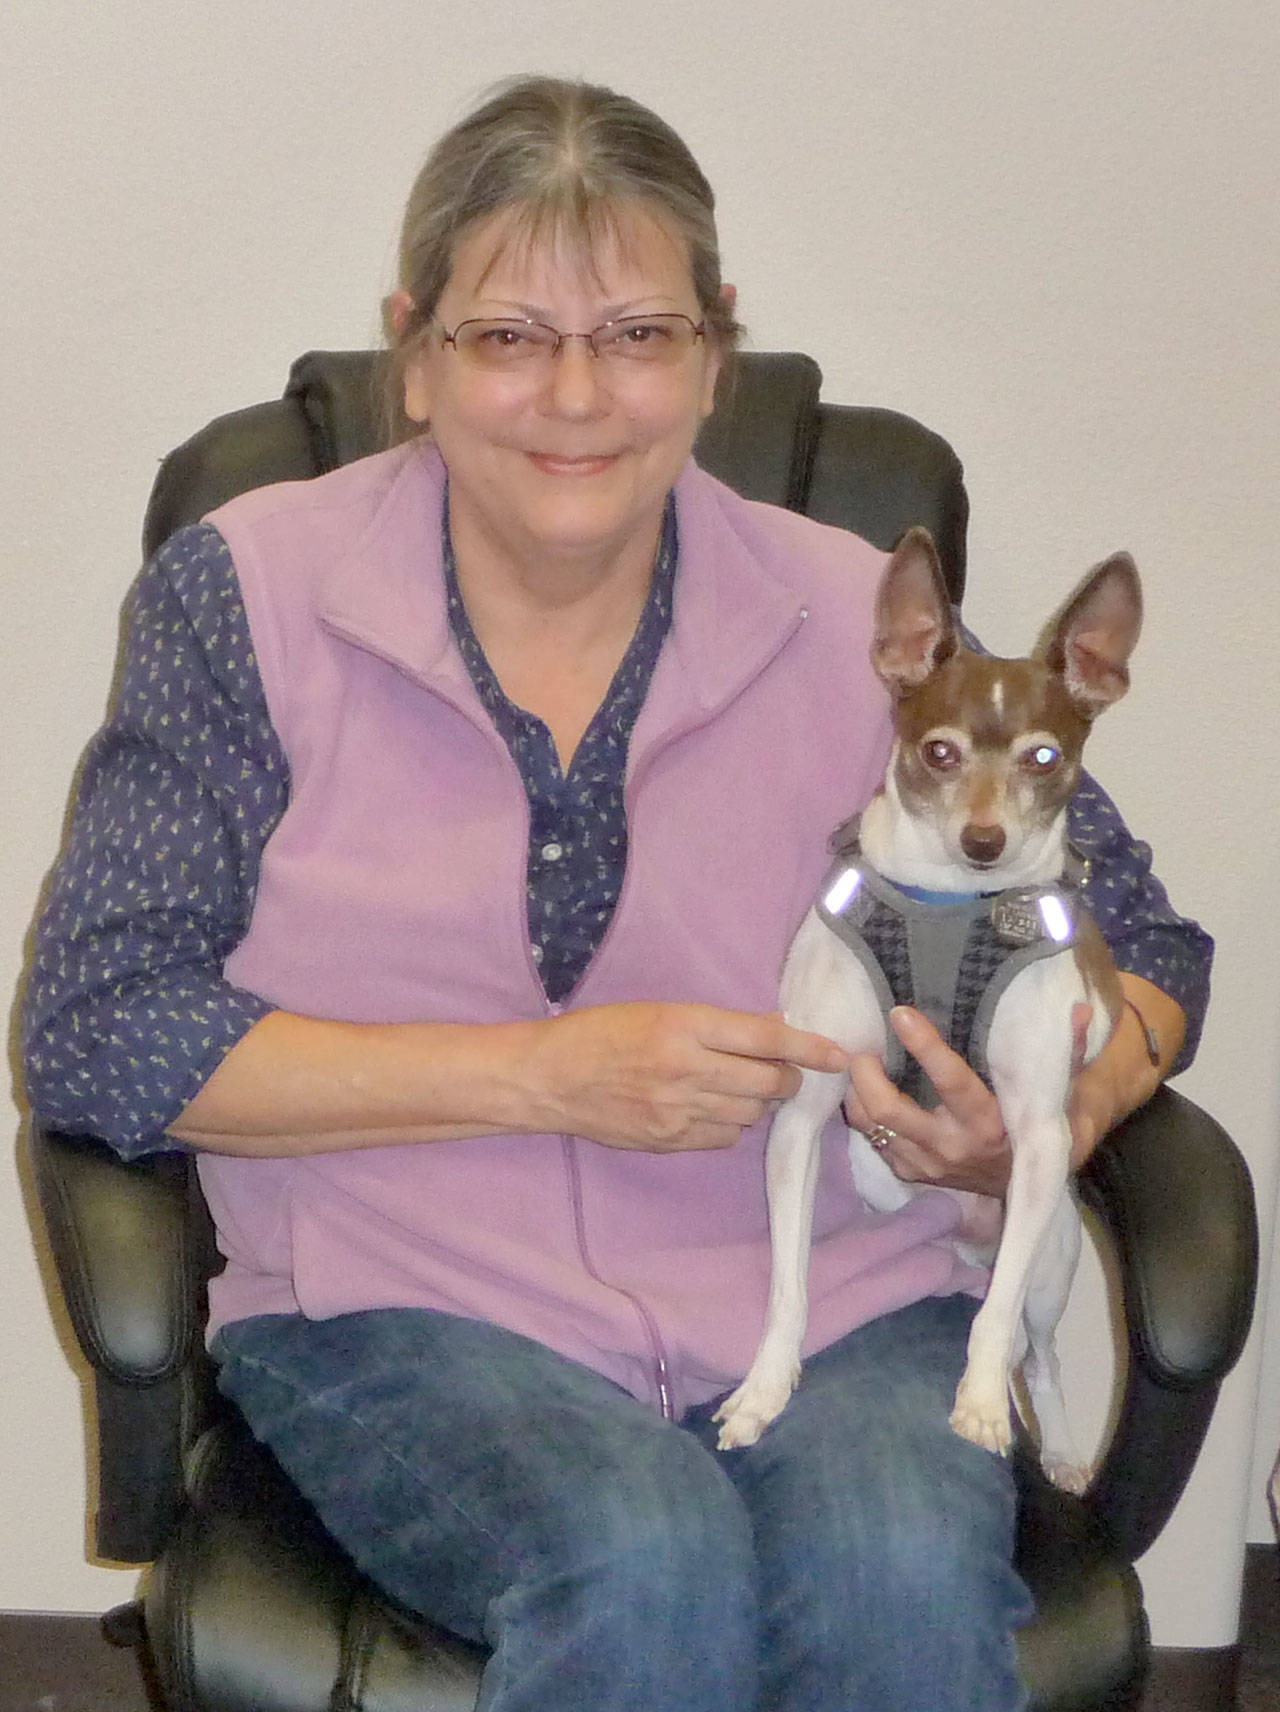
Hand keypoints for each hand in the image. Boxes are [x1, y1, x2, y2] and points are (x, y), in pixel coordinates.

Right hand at [525, 1001, 848, 1153]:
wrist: (549, 1079)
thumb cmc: (601, 1032)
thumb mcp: (658, 1010)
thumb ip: (717, 1024)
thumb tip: (775, 1029)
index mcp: (683, 1026)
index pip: (765, 1039)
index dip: (809, 1048)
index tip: (839, 1056)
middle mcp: (686, 1070)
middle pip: (768, 1083)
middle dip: (787, 1079)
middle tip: (783, 1072)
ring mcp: (677, 1112)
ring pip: (750, 1115)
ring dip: (757, 1103)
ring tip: (737, 1087)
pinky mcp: (668, 1141)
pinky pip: (724, 1138)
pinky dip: (730, 1124)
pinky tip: (711, 1108)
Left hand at [842, 1004, 1094, 1195]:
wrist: (1025, 1182)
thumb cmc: (1037, 1125)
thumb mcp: (1058, 1093)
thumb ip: (1068, 1054)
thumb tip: (1080, 1013)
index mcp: (988, 1124)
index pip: (951, 1082)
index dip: (924, 1046)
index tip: (900, 1014)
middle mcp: (952, 1148)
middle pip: (890, 1111)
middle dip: (867, 1075)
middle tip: (860, 1044)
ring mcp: (926, 1165)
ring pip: (872, 1126)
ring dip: (855, 1092)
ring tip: (854, 1059)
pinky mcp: (909, 1173)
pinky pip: (872, 1140)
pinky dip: (860, 1111)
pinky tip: (860, 1086)